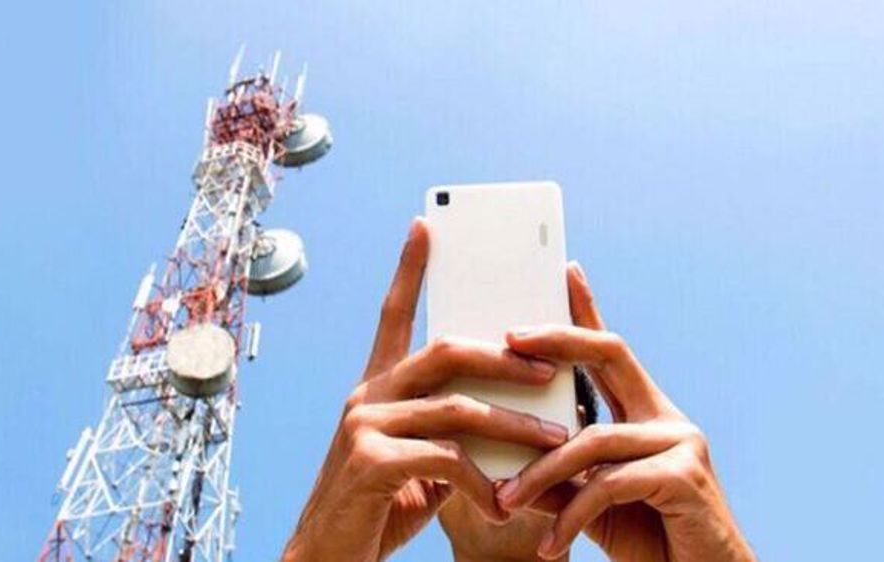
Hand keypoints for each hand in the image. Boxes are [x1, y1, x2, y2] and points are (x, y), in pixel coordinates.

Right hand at [282, 218, 568, 561]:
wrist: (325, 561)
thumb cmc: (377, 509)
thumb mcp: (418, 463)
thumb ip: (450, 432)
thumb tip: (510, 418)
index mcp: (377, 387)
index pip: (393, 314)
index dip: (409, 269)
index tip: (425, 226)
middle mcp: (366, 394)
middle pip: (446, 350)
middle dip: (505, 357)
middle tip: (551, 366)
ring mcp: (364, 424)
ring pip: (457, 405)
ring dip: (515, 425)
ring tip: (557, 442)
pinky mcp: (370, 461)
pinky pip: (447, 458)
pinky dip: (484, 481)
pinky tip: (500, 504)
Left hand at [495, 263, 755, 561]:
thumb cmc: (650, 542)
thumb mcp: (592, 505)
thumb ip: (558, 477)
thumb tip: (503, 463)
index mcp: (646, 415)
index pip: (610, 352)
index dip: (588, 312)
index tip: (566, 271)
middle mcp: (668, 418)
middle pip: (611, 355)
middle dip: (559, 339)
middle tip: (509, 335)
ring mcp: (682, 443)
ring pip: (592, 440)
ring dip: (541, 474)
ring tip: (504, 502)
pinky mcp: (687, 477)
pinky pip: (609, 485)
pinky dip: (572, 515)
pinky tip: (548, 544)